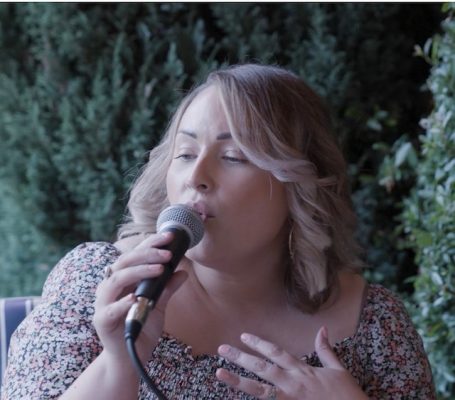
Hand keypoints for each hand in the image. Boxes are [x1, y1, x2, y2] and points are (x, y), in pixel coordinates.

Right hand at [93, 232, 186, 363]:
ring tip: (159, 269)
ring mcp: (103, 303)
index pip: (135, 254)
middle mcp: (110, 286)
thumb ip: (167, 288)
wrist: (130, 358)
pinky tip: (136, 298)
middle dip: (147, 254)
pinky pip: (111, 308)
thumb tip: (183, 271)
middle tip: (167, 253)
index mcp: (122, 279)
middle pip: (125, 262)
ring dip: (139, 271)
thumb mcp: (159, 305)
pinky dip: (123, 302)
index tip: (169, 236)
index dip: (151, 243)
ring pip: (116, 279)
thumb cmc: (141, 327)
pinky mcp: (102, 321)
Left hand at [216, 327, 367, 399]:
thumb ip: (326, 350)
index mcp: (302, 371)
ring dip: (237, 381)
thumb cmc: (347, 396)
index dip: (259, 343)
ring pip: (258, 390)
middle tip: (222, 349)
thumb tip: (322, 329)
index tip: (243, 336)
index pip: (275, 352)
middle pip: (261, 368)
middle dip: (240, 357)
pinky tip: (235, 399)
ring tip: (219, 372)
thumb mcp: (338, 370)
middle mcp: (291, 384)